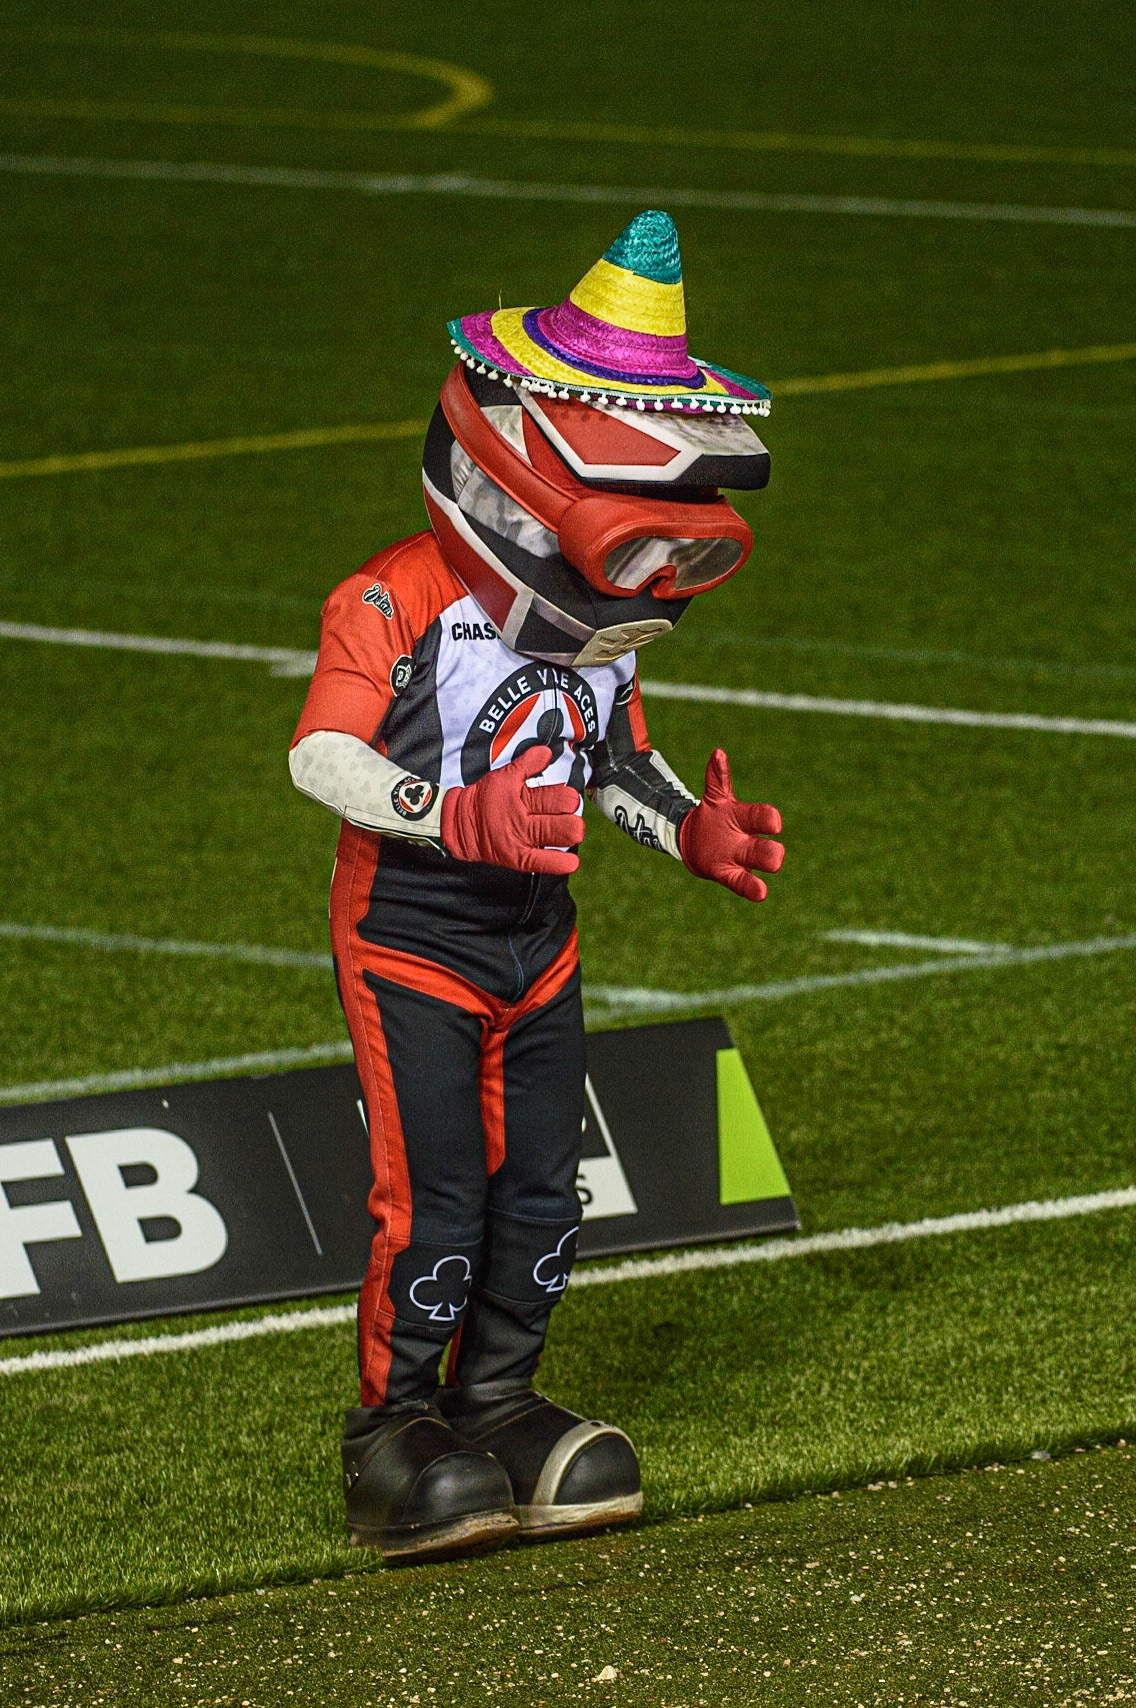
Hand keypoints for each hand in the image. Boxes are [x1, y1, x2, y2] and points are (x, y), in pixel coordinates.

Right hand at [441, 745, 584, 873]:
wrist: (461, 825)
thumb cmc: (485, 799)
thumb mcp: (504, 776)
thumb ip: (528, 763)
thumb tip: (547, 752)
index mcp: (523, 799)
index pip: (559, 797)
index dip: (569, 797)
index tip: (566, 798)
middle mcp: (525, 822)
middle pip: (566, 821)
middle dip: (573, 816)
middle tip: (568, 815)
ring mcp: (523, 842)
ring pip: (560, 838)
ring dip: (572, 833)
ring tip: (570, 830)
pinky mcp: (519, 860)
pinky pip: (545, 864)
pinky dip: (562, 863)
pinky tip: (572, 861)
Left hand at [678, 748, 783, 902]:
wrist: (696, 838)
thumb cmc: (713, 816)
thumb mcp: (714, 796)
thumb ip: (717, 777)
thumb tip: (717, 754)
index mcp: (745, 818)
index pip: (762, 817)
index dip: (768, 820)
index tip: (774, 824)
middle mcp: (747, 839)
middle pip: (765, 848)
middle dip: (771, 853)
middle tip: (776, 857)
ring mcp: (737, 858)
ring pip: (755, 865)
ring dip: (763, 871)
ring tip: (769, 882)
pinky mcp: (726, 874)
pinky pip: (740, 883)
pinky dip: (751, 887)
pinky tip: (762, 894)